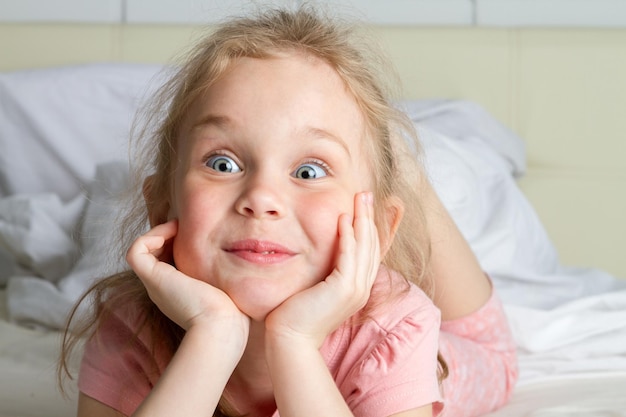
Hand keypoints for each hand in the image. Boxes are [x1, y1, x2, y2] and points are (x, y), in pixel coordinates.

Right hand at [126, 220, 249, 336]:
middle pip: (156, 255)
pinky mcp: (153, 279)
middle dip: (169, 235)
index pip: (172, 262)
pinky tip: (172, 233)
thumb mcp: (230, 288)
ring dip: (159, 232)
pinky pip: (136, 250)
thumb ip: (230, 276)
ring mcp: (156, 284)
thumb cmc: (233, 314)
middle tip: (188, 226)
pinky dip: (149, 236)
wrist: (221, 328)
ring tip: (179, 226)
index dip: (179, 244)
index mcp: (181, 292)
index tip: (200, 233)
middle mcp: (164, 288)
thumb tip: (247, 261)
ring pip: (143, 251)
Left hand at [265, 192, 380, 346]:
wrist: (290, 339)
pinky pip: (350, 257)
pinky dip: (350, 236)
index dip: (368, 226)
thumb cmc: (295, 314)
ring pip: (365, 247)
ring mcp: (355, 289)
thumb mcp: (314, 288)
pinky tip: (344, 219)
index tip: (363, 205)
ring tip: (359, 198)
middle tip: (365, 194)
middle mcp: (361, 287)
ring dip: (363, 219)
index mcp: (356, 287)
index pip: (368, 250)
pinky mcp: (344, 289)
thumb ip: (322, 271)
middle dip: (369, 217)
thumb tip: (317, 254)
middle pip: (371, 245)